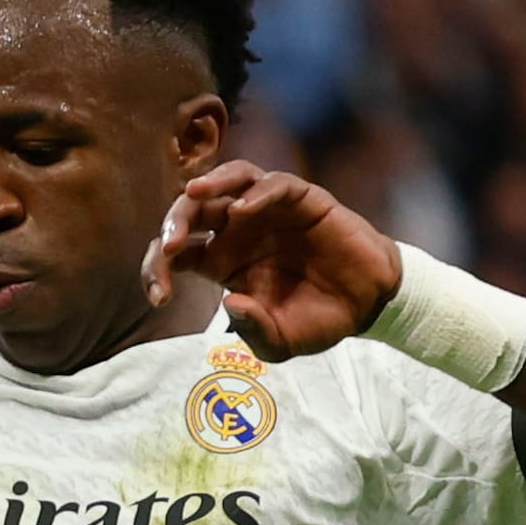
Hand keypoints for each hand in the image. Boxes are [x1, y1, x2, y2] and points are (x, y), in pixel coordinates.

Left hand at [149, 162, 400, 358]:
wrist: (368, 305)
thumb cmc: (317, 320)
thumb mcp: (280, 342)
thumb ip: (253, 330)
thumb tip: (232, 303)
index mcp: (221, 263)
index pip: (175, 254)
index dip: (157, 270)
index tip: (161, 297)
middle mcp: (238, 232)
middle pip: (193, 210)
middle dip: (174, 221)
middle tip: (170, 246)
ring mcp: (269, 212)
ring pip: (229, 181)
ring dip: (208, 186)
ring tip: (192, 194)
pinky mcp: (303, 200)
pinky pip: (275, 184)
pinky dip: (256, 191)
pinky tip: (242, 208)